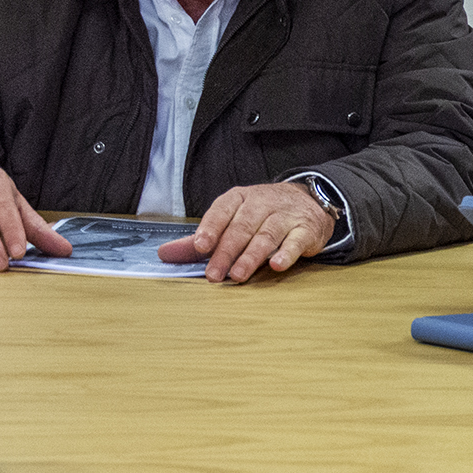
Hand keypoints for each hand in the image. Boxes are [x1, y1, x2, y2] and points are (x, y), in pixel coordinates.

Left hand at [160, 182, 335, 282]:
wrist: (309, 201)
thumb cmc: (262, 215)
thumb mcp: (231, 220)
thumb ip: (200, 240)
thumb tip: (164, 254)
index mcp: (239, 198)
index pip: (222, 211)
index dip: (210, 228)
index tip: (199, 246)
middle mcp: (262, 203)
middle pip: (242, 228)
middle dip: (226, 251)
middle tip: (214, 274)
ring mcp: (286, 215)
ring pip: (266, 235)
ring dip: (252, 256)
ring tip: (238, 275)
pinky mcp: (307, 229)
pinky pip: (296, 241)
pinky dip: (287, 253)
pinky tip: (277, 265)